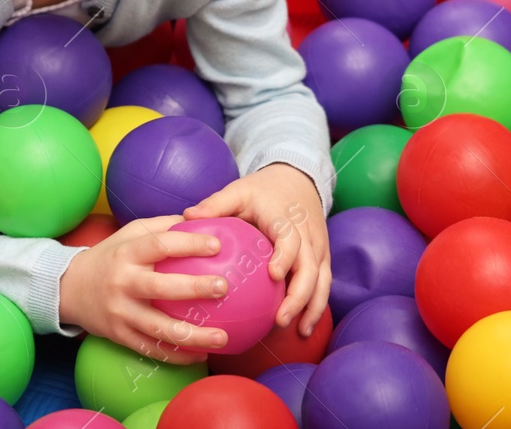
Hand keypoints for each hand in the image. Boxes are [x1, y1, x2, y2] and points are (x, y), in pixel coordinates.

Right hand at [58, 215, 231, 365]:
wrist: (68, 288)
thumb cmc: (109, 258)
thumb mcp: (127, 235)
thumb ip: (160, 227)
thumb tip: (198, 217)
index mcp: (126, 254)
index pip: (158, 245)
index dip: (187, 244)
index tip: (216, 245)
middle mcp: (122, 282)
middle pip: (160, 288)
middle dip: (194, 288)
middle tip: (223, 287)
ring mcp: (120, 312)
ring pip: (158, 328)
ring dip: (192, 335)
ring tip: (222, 337)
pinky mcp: (119, 335)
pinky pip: (152, 349)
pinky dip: (177, 355)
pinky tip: (201, 354)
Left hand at [183, 162, 330, 336]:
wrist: (297, 180)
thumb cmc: (262, 191)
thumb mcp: (238, 191)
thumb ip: (215, 204)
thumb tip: (186, 217)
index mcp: (285, 217)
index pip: (290, 237)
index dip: (285, 256)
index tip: (274, 275)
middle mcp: (307, 234)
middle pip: (311, 267)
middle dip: (299, 295)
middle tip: (280, 319)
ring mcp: (319, 247)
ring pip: (322, 280)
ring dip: (312, 307)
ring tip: (297, 331)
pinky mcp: (323, 257)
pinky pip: (324, 284)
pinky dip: (316, 306)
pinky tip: (302, 328)